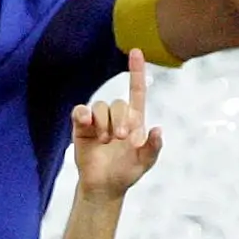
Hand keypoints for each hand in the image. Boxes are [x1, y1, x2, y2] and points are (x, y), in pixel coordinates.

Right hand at [69, 52, 163, 196]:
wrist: (104, 187)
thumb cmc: (126, 173)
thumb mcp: (145, 163)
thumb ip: (153, 148)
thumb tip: (158, 130)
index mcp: (134, 120)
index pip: (136, 91)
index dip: (136, 71)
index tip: (136, 51)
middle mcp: (116, 117)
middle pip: (118, 103)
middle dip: (120, 119)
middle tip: (121, 139)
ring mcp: (98, 121)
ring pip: (100, 106)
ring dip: (104, 124)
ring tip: (104, 142)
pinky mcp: (81, 127)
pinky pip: (80, 112)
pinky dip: (83, 116)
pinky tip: (87, 126)